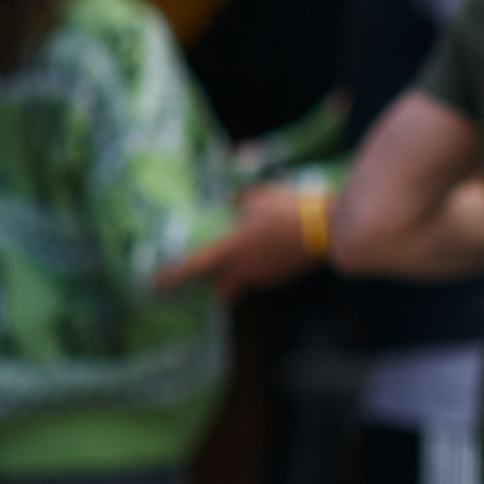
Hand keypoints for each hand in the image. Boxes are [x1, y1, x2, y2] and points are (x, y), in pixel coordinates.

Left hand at [156, 183, 320, 298]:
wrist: (328, 228)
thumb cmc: (290, 209)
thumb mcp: (259, 196)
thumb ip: (240, 203)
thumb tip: (232, 204)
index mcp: (233, 247)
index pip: (194, 266)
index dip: (172, 277)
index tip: (156, 284)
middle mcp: (244, 267)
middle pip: (219, 288)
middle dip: (212, 285)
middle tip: (209, 273)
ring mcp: (264, 275)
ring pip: (242, 283)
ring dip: (236, 275)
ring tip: (243, 258)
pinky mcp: (281, 277)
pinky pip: (261, 276)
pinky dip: (258, 268)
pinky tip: (268, 252)